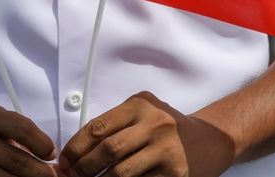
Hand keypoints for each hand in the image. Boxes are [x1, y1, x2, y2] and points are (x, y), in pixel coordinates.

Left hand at [60, 92, 233, 176]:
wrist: (210, 141)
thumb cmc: (167, 128)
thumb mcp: (143, 114)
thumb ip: (114, 125)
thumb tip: (76, 151)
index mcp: (140, 105)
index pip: (98, 127)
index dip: (76, 147)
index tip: (65, 160)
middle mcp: (155, 124)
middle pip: (108, 150)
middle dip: (84, 167)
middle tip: (72, 176)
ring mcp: (166, 150)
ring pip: (121, 173)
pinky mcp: (174, 174)